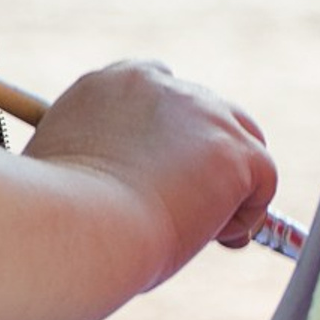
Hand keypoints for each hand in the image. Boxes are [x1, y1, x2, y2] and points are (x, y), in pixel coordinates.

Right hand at [25, 61, 274, 284]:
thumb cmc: (56, 218)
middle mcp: (159, 85)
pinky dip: (243, 216)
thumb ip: (92, 163)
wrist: (74, 228)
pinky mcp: (234, 151)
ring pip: (244, 146)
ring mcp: (202, 113)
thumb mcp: (63, 172)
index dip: (170, 138)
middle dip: (209, 160)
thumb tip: (102, 192)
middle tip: (189, 208)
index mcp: (109, 84)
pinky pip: (262, 183)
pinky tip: (207, 236)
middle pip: (212, 113)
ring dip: (227, 188)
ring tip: (191, 229)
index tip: (161, 176)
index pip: (159, 94)